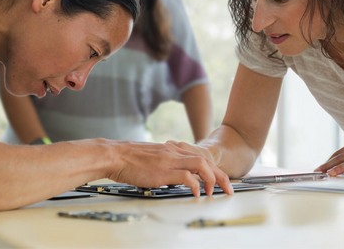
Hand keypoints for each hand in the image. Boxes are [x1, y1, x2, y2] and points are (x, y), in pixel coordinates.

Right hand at [107, 140, 231, 196]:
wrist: (115, 155)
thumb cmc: (128, 160)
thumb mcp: (151, 159)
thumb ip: (164, 164)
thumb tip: (172, 176)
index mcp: (171, 150)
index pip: (199, 158)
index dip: (213, 170)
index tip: (220, 182)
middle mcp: (173, 152)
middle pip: (205, 161)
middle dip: (220, 176)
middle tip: (228, 189)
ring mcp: (170, 160)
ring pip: (201, 165)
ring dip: (212, 179)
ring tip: (214, 192)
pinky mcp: (163, 170)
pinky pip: (187, 176)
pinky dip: (195, 185)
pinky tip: (196, 193)